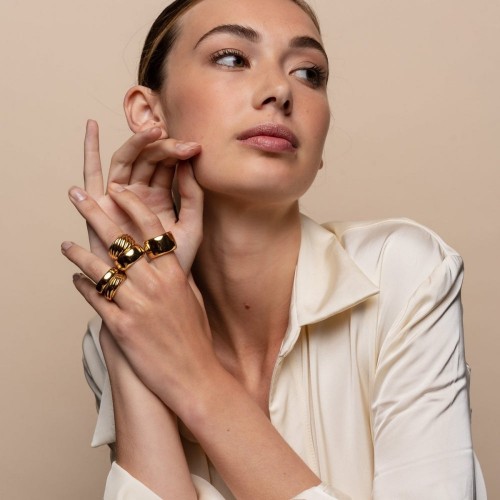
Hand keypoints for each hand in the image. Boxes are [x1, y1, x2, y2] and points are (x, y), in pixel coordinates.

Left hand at [62, 185, 217, 412]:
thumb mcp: (192, 298)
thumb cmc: (195, 337)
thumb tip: (165, 258)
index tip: (116, 191)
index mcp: (174, 273)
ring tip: (65, 245)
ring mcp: (137, 304)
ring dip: (78, 254)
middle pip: (119, 240)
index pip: (150, 228)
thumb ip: (177, 274)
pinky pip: (95, 299)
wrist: (194, 375)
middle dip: (94, 213)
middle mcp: (155, 284)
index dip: (131, 205)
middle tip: (76, 196)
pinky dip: (83, 286)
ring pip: (99, 268)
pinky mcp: (121, 327)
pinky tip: (75, 278)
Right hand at [83, 120, 202, 272]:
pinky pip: (92, 173)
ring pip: (126, 160)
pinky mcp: (99, 204)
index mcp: (160, 196)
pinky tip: (92, 127)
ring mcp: (118, 195)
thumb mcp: (191, 227)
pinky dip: (90, 150)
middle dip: (163, 147)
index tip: (196, 148)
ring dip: (137, 142)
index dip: (179, 153)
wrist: (154, 286)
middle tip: (180, 144)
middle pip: (148, 159)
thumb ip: (193, 197)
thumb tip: (190, 164)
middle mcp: (138, 192)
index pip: (168, 165)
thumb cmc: (173, 261)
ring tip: (152, 130)